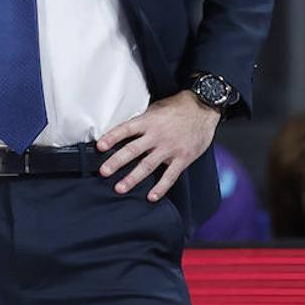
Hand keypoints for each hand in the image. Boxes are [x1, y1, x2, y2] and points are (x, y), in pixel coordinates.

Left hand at [96, 90, 220, 201]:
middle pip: (133, 150)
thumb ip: (143, 120)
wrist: (204, 107)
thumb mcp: (156, 108)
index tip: (99, 146)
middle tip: (104, 171)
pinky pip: (170, 176)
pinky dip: (161, 187)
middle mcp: (157, 135)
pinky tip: (151, 197)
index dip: (112, 137)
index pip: (126, 129)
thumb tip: (124, 131)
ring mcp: (170, 148)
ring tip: (120, 188)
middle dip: (116, 161)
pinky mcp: (183, 158)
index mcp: (149, 121)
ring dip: (132, 178)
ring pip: (148, 165)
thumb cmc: (179, 107)